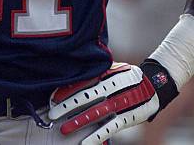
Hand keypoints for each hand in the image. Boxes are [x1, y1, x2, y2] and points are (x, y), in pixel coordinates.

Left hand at [48, 60, 178, 143]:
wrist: (155, 83)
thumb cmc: (126, 76)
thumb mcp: (112, 69)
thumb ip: (96, 73)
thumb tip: (72, 77)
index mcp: (107, 73)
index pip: (84, 82)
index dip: (68, 91)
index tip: (53, 98)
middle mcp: (113, 87)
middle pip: (87, 97)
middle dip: (68, 107)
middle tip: (52, 115)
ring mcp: (121, 102)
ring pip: (96, 113)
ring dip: (79, 122)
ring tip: (64, 129)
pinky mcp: (128, 117)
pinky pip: (110, 128)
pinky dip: (97, 136)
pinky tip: (85, 143)